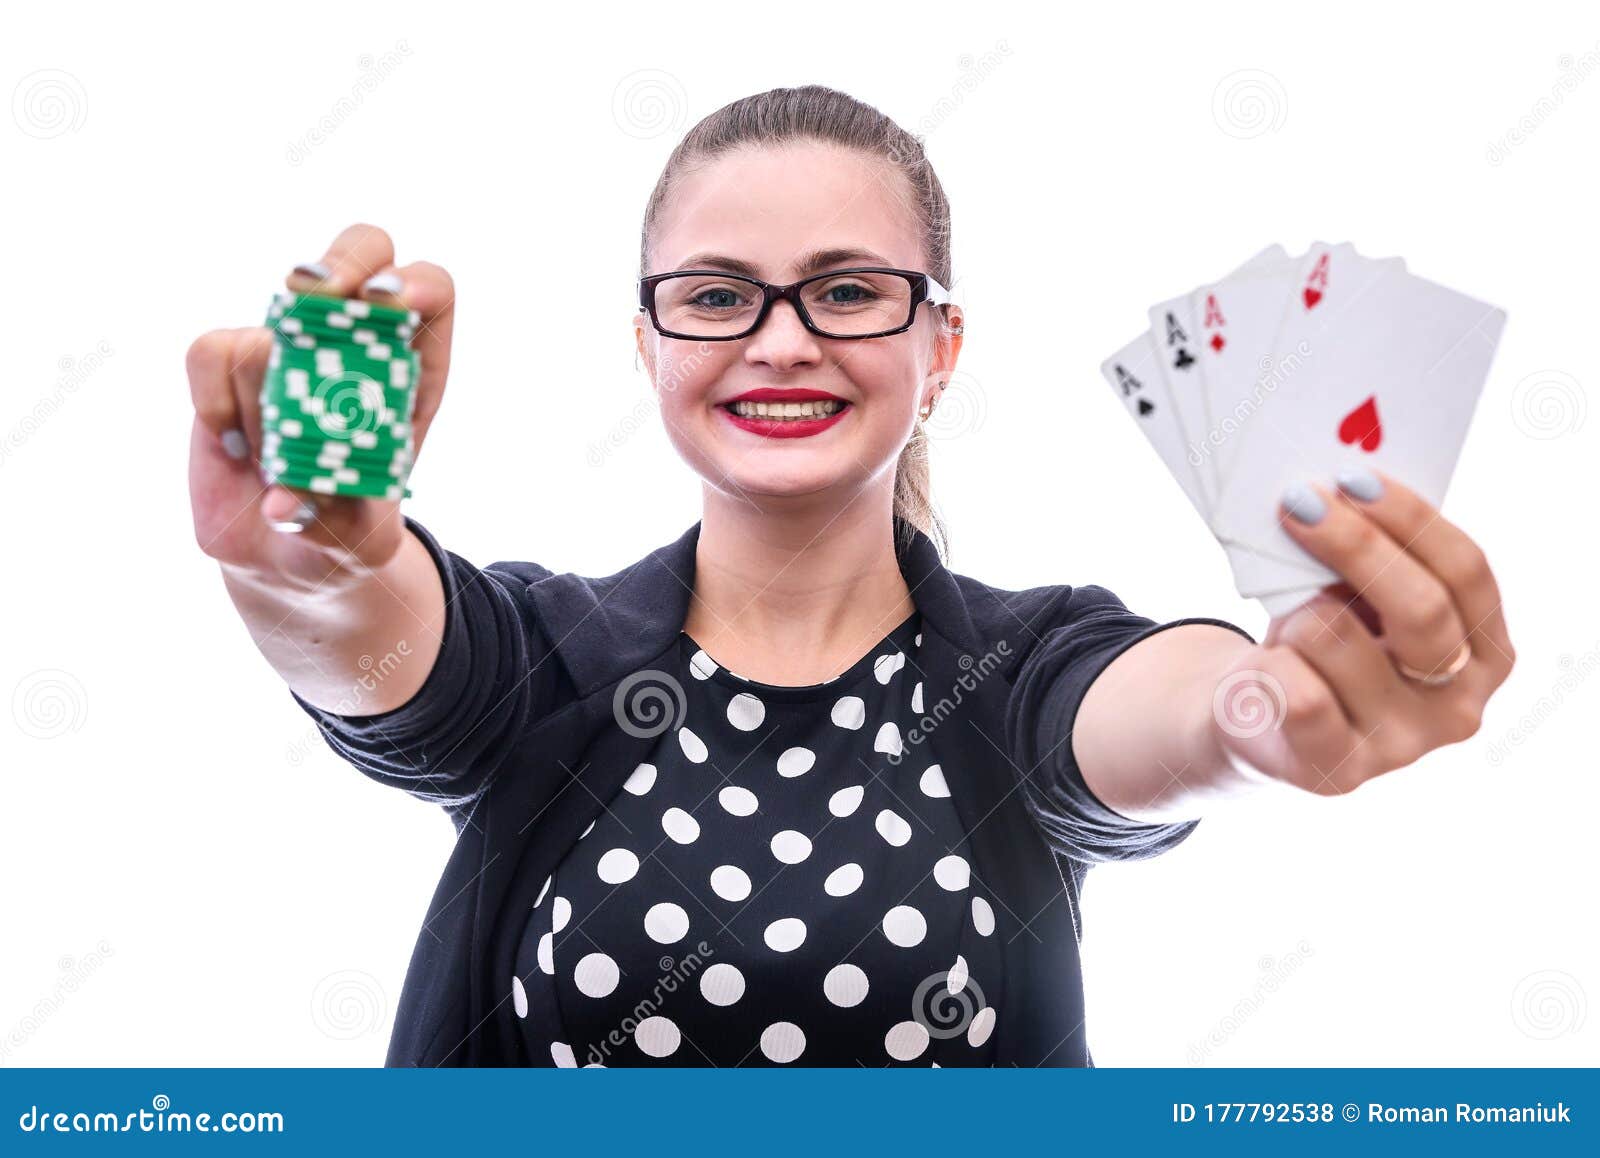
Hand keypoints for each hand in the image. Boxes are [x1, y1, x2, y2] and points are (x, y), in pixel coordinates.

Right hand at [187, 223, 454, 582]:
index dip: (415, 284)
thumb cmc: (345, 532)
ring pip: (274, 324)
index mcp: (412, 367)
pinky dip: (217, 400)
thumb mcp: (365, 540)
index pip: (430, 291)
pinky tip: (236, 446)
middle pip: (364, 249)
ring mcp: (291, 340)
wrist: (285, 550)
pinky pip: (213, 350)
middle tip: (315, 296)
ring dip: (272, 398)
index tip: (390, 304)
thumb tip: (285, 503)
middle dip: (343, 264)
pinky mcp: (230, 359)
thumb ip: (341, 522)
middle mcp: (355, 337)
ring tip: (280, 460)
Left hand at [1209, 468, 1515, 794]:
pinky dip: (1269, 664)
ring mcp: (1403, 745)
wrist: (1260, 721)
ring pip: (1337, 638)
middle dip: (1354, 544)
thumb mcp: (1358, 596)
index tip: (1354, 477)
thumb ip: (1370, 560)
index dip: (1412, 520)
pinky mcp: (1340, 771)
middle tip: (1299, 501)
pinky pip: (1300, 693)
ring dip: (1295, 612)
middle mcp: (1459, 705)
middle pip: (1421, 607)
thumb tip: (1335, 492)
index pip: (1467, 573)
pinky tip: (1263, 666)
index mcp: (1485, 651)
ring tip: (1284, 621)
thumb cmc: (1322, 642)